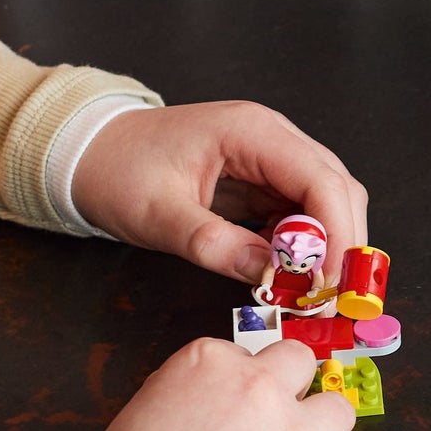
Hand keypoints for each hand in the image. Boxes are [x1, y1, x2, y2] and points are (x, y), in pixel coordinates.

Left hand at [73, 102, 367, 282]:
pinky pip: (300, 211)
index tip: (328, 283)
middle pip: (337, 188)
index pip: (320, 179)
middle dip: (341, 243)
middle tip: (331, 298)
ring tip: (314, 293)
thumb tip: (267, 277)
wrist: (89, 150)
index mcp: (252, 132)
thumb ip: (212, 243)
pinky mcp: (263, 178)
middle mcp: (273, 136)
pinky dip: (304, 245)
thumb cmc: (118, 171)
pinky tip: (290, 275)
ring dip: (327, 246)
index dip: (334, 233)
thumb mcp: (158, 214)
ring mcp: (271, 155)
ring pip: (326, 200)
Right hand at [89, 337, 379, 430]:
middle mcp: (260, 388)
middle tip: (266, 421)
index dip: (229, 384)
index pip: (236, 354)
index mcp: (209, 364)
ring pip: (339, 410)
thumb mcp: (136, 418)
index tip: (219, 411)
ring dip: (323, 428)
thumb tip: (200, 411)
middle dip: (286, 386)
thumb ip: (179, 399)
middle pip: (296, 362)